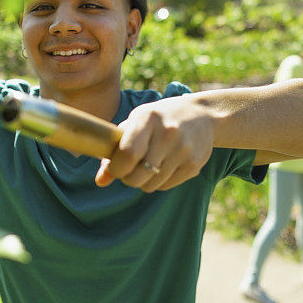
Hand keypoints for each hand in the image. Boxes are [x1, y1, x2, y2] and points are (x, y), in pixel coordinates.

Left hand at [94, 95, 213, 191]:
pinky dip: (159, 181)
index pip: (127, 154)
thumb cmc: (160, 119)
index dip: (116, 168)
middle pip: (137, 176)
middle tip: (130, 169)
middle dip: (128, 178)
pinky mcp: (194, 164)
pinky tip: (164, 165)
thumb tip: (100, 181)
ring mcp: (183, 150)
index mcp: (148, 118)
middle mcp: (168, 133)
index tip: (116, 167)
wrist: (202, 116)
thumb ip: (116, 150)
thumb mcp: (137, 123)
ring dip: (144, 181)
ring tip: (148, 164)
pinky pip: (166, 186)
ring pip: (151, 185)